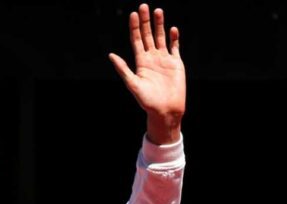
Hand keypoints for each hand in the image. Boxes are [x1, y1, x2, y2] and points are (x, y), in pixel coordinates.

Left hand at [109, 4, 184, 144]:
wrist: (166, 111)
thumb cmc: (147, 101)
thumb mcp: (133, 85)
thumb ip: (123, 69)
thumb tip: (111, 55)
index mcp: (141, 62)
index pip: (137, 40)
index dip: (135, 27)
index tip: (133, 14)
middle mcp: (152, 58)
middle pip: (148, 35)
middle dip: (146, 21)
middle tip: (144, 6)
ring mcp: (164, 60)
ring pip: (161, 38)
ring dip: (160, 25)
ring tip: (158, 11)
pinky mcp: (176, 64)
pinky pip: (174, 47)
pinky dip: (174, 38)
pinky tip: (173, 29)